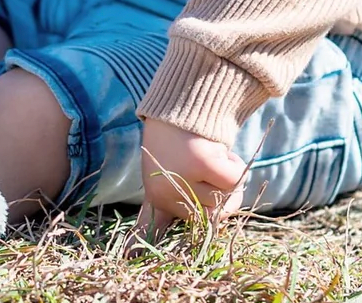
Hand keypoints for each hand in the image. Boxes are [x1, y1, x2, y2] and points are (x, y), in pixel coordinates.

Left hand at [130, 119, 245, 248]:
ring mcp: (182, 178)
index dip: (138, 245)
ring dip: (230, 179)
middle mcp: (164, 192)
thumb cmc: (176, 142)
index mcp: (156, 198)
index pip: (151, 228)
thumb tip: (139, 247)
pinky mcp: (201, 163)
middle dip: (224, 197)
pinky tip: (218, 151)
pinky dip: (235, 165)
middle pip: (214, 217)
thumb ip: (166, 209)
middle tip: (214, 173)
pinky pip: (235, 180)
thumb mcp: (165, 175)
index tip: (126, 258)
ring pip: (227, 199)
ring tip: (212, 158)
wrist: (181, 103)